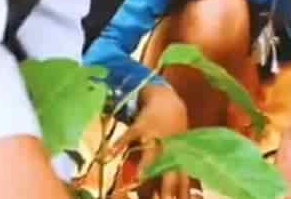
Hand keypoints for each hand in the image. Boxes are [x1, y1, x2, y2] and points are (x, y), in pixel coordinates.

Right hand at [111, 84, 189, 198]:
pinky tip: (110, 153)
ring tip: (139, 180)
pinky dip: (120, 144)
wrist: (167, 101)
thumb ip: (176, 173)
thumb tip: (176, 196)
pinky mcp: (140, 125)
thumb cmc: (173, 130)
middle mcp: (169, 149)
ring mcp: (155, 137)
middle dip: (166, 188)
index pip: (181, 182)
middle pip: (168, 172)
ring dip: (145, 167)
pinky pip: (129, 136)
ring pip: (151, 154)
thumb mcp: (178, 150)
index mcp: (179, 158)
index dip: (179, 194)